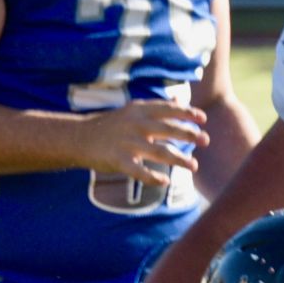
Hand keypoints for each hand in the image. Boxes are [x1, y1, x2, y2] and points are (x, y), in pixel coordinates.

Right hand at [82, 100, 207, 183]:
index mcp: (138, 110)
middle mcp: (135, 125)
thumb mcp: (132, 110)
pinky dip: (154, 177)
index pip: (168, 109)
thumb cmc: (110, 125)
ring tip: (194, 166)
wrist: (78, 137)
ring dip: (179, 159)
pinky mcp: (119, 161)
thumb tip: (180, 100)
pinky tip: (166, 181)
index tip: (202, 119)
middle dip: (189, 134)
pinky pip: (140, 172)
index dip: (187, 113)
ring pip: (160, 152)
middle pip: (168, 129)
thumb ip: (156, 108)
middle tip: (205, 140)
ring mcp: (127, 143)